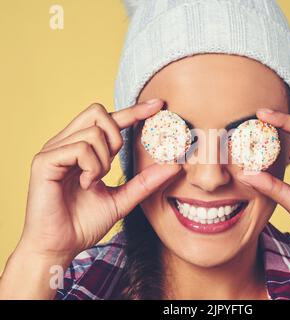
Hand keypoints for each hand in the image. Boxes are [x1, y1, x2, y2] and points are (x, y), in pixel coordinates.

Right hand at [18, 100, 180, 260]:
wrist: (60, 247)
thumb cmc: (84, 223)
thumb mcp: (122, 199)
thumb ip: (145, 182)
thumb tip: (174, 166)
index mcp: (82, 149)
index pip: (109, 120)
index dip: (134, 110)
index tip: (158, 105)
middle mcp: (66, 143)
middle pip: (99, 112)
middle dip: (116, 135)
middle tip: (112, 166)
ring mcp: (53, 150)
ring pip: (93, 132)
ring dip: (103, 160)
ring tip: (93, 180)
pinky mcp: (44, 161)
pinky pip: (80, 148)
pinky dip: (91, 166)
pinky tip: (85, 183)